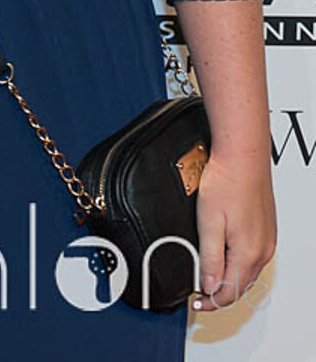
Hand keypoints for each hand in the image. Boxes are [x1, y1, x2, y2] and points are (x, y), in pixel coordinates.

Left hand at [191, 148, 275, 310]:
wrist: (243, 159)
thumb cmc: (225, 183)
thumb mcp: (208, 224)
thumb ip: (208, 258)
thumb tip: (208, 285)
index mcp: (247, 253)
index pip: (229, 292)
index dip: (210, 302)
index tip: (196, 303)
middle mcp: (262, 251)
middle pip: (241, 286)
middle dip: (219, 294)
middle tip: (199, 295)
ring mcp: (267, 242)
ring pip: (248, 274)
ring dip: (229, 281)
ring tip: (208, 280)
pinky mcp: (266, 232)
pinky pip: (253, 259)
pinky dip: (238, 267)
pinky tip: (224, 261)